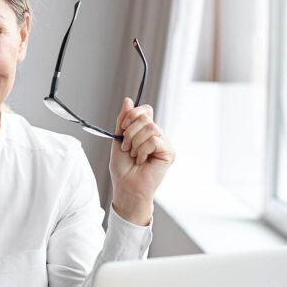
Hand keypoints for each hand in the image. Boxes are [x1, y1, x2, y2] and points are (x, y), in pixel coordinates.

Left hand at [109, 98, 174, 225]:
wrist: (126, 186)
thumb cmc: (123, 168)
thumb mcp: (118, 139)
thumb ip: (123, 120)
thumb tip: (128, 100)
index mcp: (144, 131)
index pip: (145, 110)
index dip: (132, 115)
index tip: (123, 128)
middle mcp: (156, 135)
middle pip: (146, 117)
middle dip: (130, 132)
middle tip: (127, 148)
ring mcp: (163, 143)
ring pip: (150, 128)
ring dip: (135, 143)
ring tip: (135, 156)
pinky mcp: (169, 152)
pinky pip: (154, 140)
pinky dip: (143, 151)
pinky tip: (143, 161)